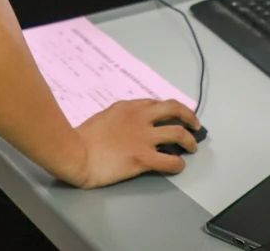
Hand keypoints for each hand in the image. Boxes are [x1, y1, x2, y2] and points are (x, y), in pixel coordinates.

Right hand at [66, 99, 200, 188]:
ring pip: (178, 133)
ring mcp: (143, 137)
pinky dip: (178, 164)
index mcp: (128, 107)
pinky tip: (178, 166)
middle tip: (195, 125)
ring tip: (192, 147)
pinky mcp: (143, 158)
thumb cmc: (83, 138)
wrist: (75, 153)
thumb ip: (120, 118)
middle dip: (189, 116)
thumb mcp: (104, 117)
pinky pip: (170, 161)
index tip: (174, 116)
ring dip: (189, 140)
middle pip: (174, 109)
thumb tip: (129, 126)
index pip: (156, 104)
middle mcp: (139, 118)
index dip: (170, 110)